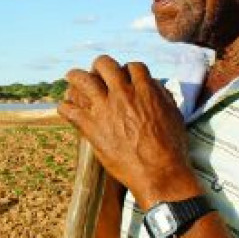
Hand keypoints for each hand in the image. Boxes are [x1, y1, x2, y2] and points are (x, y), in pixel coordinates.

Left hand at [57, 55, 200, 209]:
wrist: (159, 172)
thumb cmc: (171, 148)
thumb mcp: (174, 115)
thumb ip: (162, 97)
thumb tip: (153, 86)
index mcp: (145, 90)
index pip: (131, 66)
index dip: (126, 70)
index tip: (122, 76)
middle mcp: (123, 94)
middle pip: (105, 65)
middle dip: (100, 66)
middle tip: (96, 72)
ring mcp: (105, 109)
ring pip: (82, 80)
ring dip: (75, 76)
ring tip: (71, 77)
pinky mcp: (91, 127)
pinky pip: (70, 110)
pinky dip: (65, 107)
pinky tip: (65, 108)